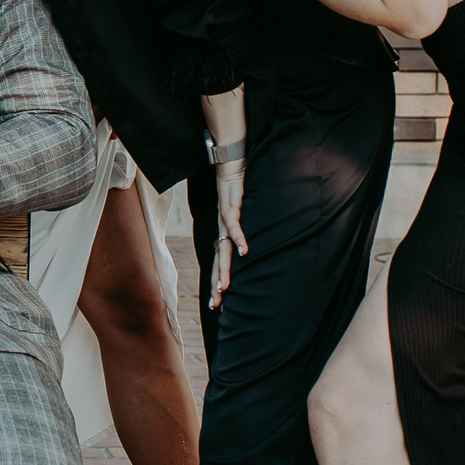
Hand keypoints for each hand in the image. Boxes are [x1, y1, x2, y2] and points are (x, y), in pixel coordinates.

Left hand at [207, 163, 247, 310]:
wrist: (228, 160)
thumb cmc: (234, 186)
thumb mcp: (237, 211)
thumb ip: (241, 228)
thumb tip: (248, 247)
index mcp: (222, 232)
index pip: (218, 262)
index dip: (217, 281)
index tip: (217, 303)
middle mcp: (220, 228)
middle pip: (217, 260)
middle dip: (216, 283)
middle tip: (216, 304)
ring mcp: (224, 217)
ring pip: (223, 247)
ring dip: (225, 267)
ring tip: (225, 287)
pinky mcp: (230, 203)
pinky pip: (234, 224)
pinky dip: (239, 238)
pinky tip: (244, 252)